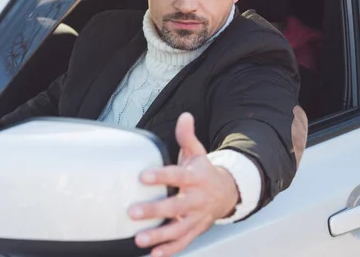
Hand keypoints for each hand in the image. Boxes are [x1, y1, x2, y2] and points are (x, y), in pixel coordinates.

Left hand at [128, 112, 239, 256]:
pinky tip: (153, 255)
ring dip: (159, 236)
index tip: (143, 177)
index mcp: (196, 178)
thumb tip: (185, 116)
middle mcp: (197, 199)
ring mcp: (196, 218)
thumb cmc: (203, 171)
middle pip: (176, 206)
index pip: (178, 176)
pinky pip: (183, 242)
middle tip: (133, 212)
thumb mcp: (197, 152)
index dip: (161, 176)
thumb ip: (187, 136)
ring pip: (178, 229)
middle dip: (155, 210)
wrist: (227, 193)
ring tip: (139, 239)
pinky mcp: (195, 230)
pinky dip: (169, 251)